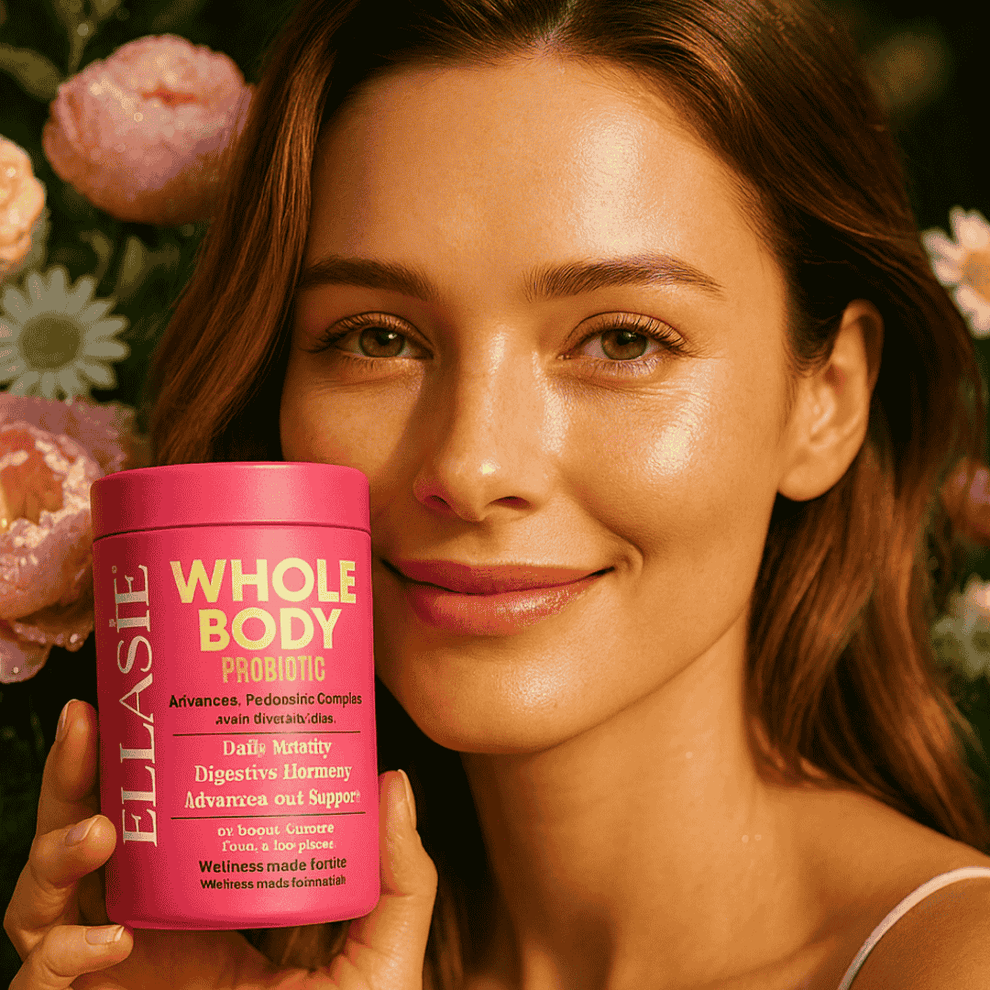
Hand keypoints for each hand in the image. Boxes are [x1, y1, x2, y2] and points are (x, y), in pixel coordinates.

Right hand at [4, 699, 437, 988]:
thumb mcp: (381, 956)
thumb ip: (400, 879)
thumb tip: (394, 780)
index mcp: (206, 904)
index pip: (156, 822)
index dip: (140, 765)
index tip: (151, 702)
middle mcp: (152, 932)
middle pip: (88, 844)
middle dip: (75, 780)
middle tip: (90, 720)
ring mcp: (114, 977)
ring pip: (42, 903)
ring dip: (53, 853)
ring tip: (100, 828)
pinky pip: (36, 983)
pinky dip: (59, 956)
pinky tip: (110, 939)